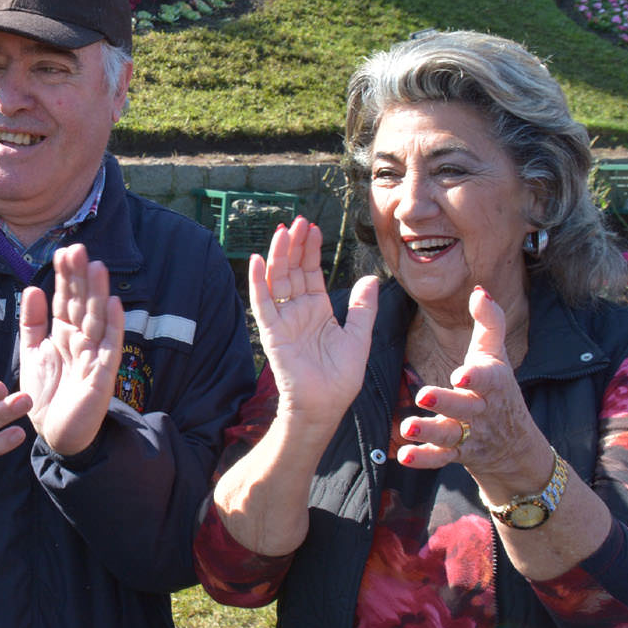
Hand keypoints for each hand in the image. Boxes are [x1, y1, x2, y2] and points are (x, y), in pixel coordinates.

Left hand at [19, 243, 125, 456]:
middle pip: (82, 304)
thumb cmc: (46, 394)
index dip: (65, 277)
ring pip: (97, 319)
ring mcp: (95, 356)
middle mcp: (82, 340)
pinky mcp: (103, 375)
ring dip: (98, 294)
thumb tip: (33, 287)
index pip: (66, 300)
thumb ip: (32, 322)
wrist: (54, 434)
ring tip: (96, 266)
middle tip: (77, 249)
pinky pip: (110, 347)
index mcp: (64, 334)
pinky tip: (115, 304)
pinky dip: (114, 326)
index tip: (62, 251)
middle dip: (80, 278)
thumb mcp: (32, 352)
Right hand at [250, 218, 378, 428]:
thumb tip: (370, 278)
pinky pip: (261, 303)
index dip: (311, 251)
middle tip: (297, 221)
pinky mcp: (271, 333)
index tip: (312, 228)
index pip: (311, 273)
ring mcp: (283, 320)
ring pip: (277, 280)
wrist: (325, 407)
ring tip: (282, 232)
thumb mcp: (360, 338)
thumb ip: (363, 308)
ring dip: (278, 256)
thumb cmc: (341, 379)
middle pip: (292, 271)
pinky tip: (256, 260)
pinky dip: (257, 282)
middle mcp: (298, 311)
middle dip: (294, 246)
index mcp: (318, 311)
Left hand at [399, 288, 550, 492]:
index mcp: (493, 385)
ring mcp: (469, 435)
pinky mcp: (456, 454)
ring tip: (407, 426)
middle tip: (422, 396)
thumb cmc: (498, 389)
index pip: (489, 380)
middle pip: (465, 408)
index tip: (461, 374)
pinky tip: (404, 456)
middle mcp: (481, 411)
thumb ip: (489, 322)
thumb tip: (480, 290)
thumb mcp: (496, 356)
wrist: (514, 445)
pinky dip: (424, 458)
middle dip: (446, 402)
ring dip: (428, 431)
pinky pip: (440, 457)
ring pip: (449, 435)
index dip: (476, 378)